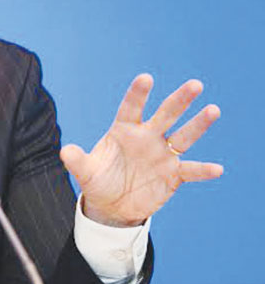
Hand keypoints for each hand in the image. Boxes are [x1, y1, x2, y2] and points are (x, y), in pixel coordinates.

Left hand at [60, 74, 222, 226]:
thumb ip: (77, 160)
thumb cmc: (98, 181)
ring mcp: (162, 154)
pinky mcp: (173, 174)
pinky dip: (203, 170)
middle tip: (195, 84)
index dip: (138, 93)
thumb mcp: (85, 172)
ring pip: (184, 136)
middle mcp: (147, 137)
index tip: (145, 78)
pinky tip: (217, 168)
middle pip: (165, 114)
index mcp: (124, 130)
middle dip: (180, 99)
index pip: (131, 107)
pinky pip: (191, 170)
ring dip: (198, 124)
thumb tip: (65, 151)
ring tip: (213, 109)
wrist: (112, 205)